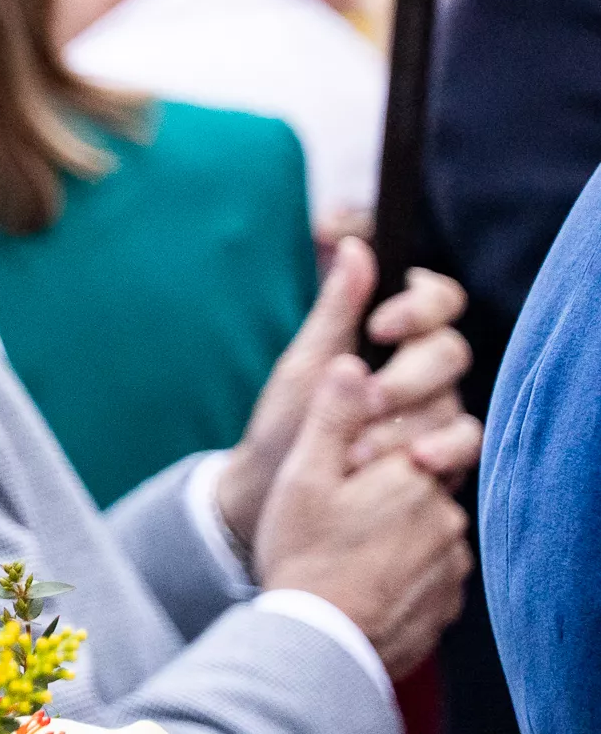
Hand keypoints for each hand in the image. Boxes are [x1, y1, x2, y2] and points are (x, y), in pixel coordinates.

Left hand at [214, 238, 476, 543]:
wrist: (271, 494)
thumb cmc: (285, 421)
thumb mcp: (305, 362)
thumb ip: (336, 308)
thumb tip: (354, 244)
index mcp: (390, 337)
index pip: (437, 300)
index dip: (420, 306)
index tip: (379, 326)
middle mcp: (421, 371)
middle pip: (450, 352)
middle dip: (407, 375)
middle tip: (366, 400)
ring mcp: (434, 413)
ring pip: (456, 401)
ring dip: (409, 421)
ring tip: (360, 446)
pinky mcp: (441, 456)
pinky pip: (466, 446)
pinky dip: (445, 451)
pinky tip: (416, 462)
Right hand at [252, 357, 470, 676]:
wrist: (321, 642)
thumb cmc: (304, 553)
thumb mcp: (303, 476)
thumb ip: (333, 416)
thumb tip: (353, 361)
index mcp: (412, 474)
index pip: (418, 432)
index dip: (381, 440)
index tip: (348, 458)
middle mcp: (446, 515)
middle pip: (423, 479)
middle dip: (388, 485)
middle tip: (339, 509)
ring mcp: (452, 562)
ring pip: (428, 525)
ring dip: (398, 528)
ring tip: (348, 548)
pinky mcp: (448, 600)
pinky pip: (432, 568)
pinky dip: (405, 567)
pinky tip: (366, 576)